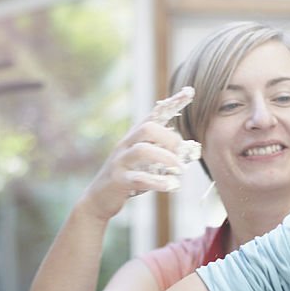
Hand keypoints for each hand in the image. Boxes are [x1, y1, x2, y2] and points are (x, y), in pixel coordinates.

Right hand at [81, 87, 200, 220]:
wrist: (98, 199)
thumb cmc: (128, 179)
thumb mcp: (147, 164)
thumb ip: (165, 155)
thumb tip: (191, 150)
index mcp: (135, 137)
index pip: (155, 114)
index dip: (172, 103)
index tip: (190, 91)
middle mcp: (126, 145)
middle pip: (147, 128)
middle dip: (169, 139)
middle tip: (180, 154)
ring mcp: (120, 161)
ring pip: (142, 150)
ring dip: (165, 158)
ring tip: (179, 170)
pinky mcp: (118, 180)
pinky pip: (138, 178)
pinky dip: (158, 182)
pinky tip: (171, 186)